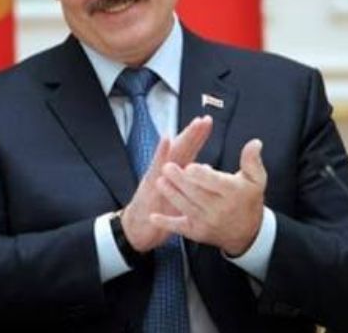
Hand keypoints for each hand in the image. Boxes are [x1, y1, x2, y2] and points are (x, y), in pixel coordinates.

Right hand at [121, 116, 212, 251]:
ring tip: (193, 125)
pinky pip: (156, 165)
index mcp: (174, 172)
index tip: (208, 123)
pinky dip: (161, 151)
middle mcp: (165, 169)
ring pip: (172, 153)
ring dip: (183, 137)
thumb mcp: (179, 197)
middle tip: (205, 119)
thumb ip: (192, 181)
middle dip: (193, 133)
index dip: (198, 137)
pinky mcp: (149, 182)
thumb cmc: (159, 211)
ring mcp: (157, 174)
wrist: (138, 228)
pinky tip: (166, 139)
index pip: (189, 150)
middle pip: (182, 147)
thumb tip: (209, 169)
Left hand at [150, 138, 266, 255]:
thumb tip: (254, 143)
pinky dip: (166, 222)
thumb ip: (252, 161)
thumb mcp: (256, 180)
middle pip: (197, 193)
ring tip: (160, 182)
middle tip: (167, 167)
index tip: (190, 166)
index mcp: (232, 193)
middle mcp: (219, 209)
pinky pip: (180, 226)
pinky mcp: (197, 232)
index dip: (202, 175)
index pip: (215, 183)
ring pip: (186, 207)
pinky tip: (154, 216)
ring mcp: (206, 222)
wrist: (247, 233)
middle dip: (180, 181)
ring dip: (171, 195)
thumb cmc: (248, 200)